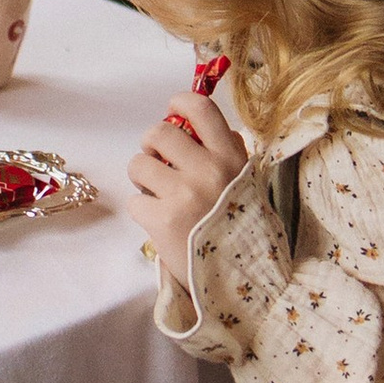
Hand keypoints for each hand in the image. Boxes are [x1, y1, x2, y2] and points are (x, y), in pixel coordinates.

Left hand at [125, 93, 247, 262]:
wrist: (245, 280)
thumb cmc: (243, 229)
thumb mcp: (247, 183)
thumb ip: (227, 153)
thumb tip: (200, 124)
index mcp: (231, 157)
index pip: (201, 108)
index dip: (180, 102)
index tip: (174, 111)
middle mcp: (207, 169)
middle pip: (160, 132)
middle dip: (152, 145)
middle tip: (158, 162)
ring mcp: (183, 194)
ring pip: (139, 163)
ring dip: (142, 178)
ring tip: (157, 194)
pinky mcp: (162, 220)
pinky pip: (135, 201)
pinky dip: (143, 210)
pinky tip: (160, 222)